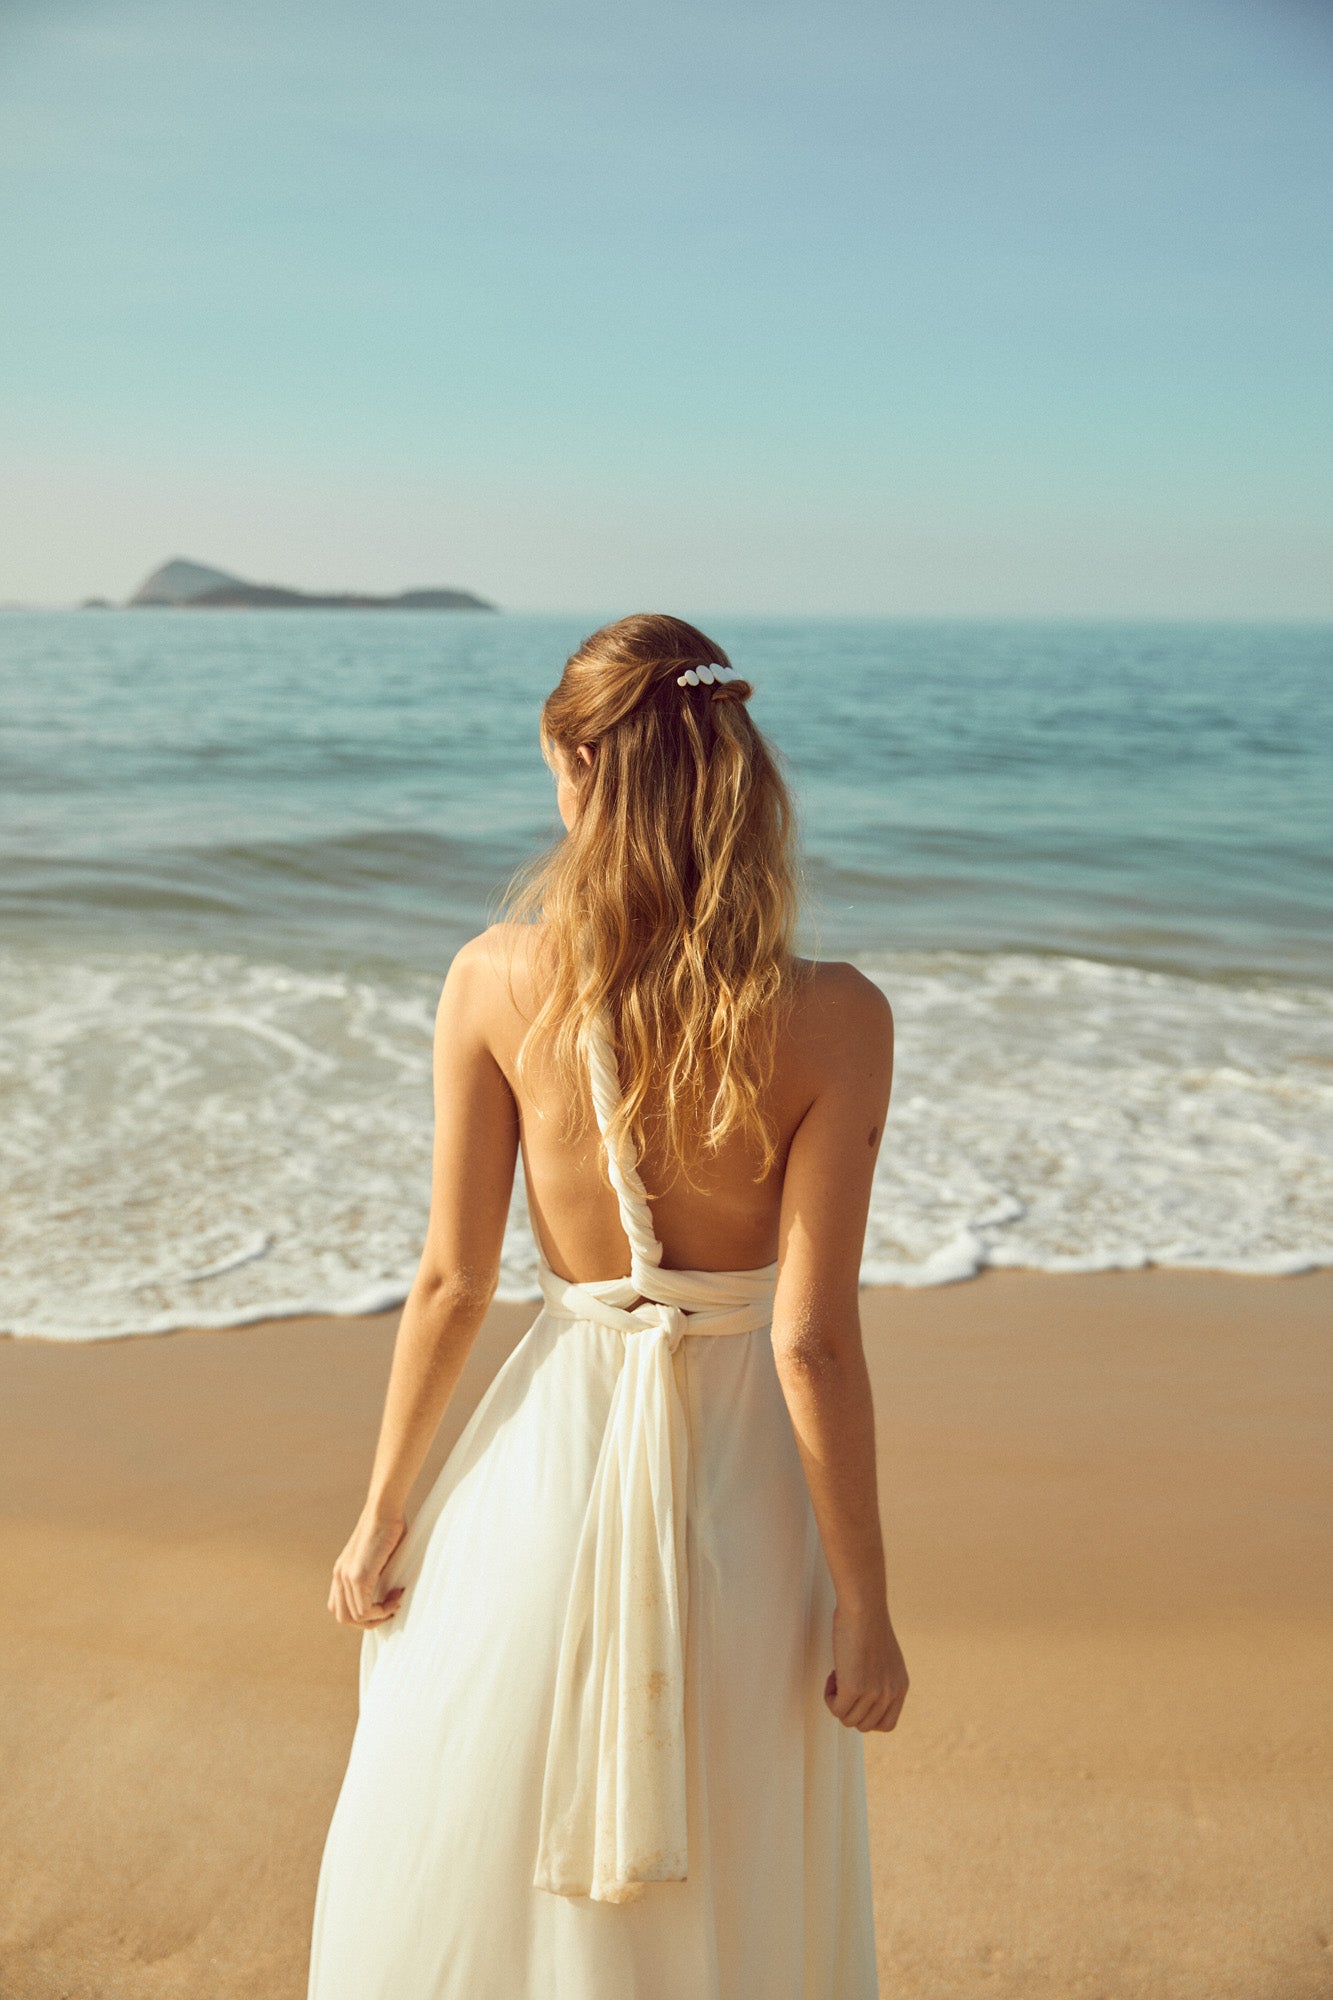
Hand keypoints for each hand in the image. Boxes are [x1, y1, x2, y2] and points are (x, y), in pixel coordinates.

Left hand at [328, 1508, 406, 1628]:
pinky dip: (382, 1611)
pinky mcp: (358, 1575)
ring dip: (377, 1618)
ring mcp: (346, 1576)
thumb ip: (377, 1574)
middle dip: (369, 1623)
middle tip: (390, 1611)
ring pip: (354, 1618)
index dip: (362, 1614)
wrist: (384, 1509)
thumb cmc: (388, 1527)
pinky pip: (364, 1610)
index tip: (384, 1604)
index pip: (340, 1608)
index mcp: (342, 1572)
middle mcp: (339, 1576)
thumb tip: (390, 1590)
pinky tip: (395, 1597)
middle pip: (344, 1618)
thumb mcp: (378, 1557)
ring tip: (394, 1604)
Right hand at [824, 1603, 908, 1731]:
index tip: (856, 1698)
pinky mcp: (855, 1688)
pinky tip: (832, 1675)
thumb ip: (881, 1679)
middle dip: (850, 1708)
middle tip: (843, 1683)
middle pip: (865, 1726)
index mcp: (900, 1687)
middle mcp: (890, 1694)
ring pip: (849, 1720)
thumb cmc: (868, 1623)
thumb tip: (862, 1695)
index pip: (887, 1724)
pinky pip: (837, 1709)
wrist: (863, 1608)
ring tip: (837, 1675)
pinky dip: (829, 1697)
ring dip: (838, 1701)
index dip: (867, 1716)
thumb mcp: (885, 1658)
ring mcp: (874, 1693)